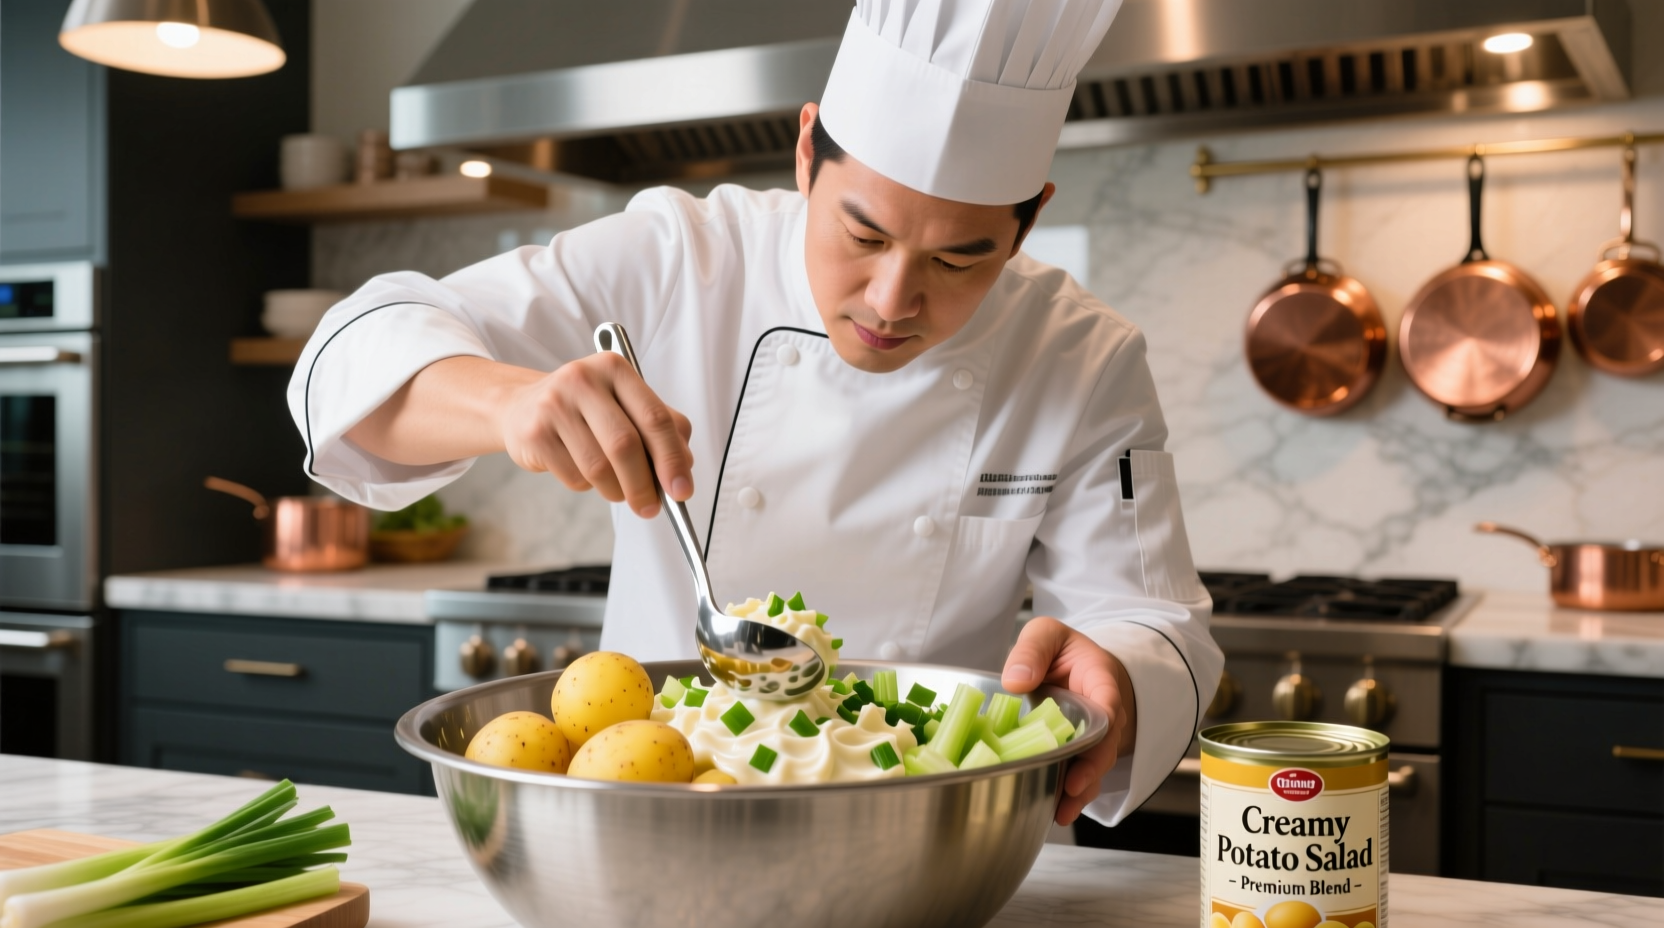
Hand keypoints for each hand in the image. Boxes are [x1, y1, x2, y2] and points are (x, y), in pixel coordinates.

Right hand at [498, 353, 693, 517]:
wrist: (521, 407)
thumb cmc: (585, 409)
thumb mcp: (625, 405)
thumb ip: (662, 430)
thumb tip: (683, 468)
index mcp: (615, 368)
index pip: (654, 418)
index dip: (672, 459)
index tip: (681, 491)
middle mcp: (583, 380)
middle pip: (625, 445)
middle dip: (644, 485)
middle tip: (651, 507)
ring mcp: (555, 405)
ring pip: (599, 468)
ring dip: (616, 491)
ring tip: (617, 489)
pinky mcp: (534, 433)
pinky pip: (574, 478)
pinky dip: (587, 486)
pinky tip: (582, 471)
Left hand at [1001, 617, 1136, 825]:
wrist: (1075, 669)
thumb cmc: (1062, 652)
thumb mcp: (1047, 634)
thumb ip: (1033, 650)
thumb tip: (1015, 681)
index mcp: (1101, 681)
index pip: (1109, 704)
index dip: (1102, 729)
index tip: (1089, 747)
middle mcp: (1104, 716)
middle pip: (1104, 746)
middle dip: (1091, 770)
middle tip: (1072, 789)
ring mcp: (1093, 740)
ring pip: (1093, 769)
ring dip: (1080, 792)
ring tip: (1063, 813)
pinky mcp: (1077, 756)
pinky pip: (1079, 776)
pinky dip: (1069, 795)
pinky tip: (1053, 812)